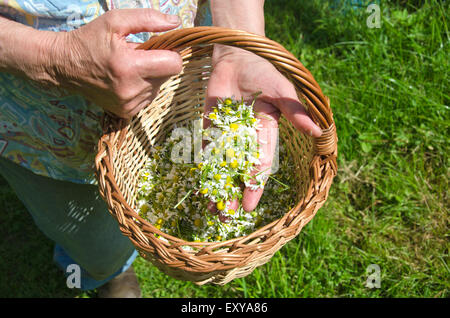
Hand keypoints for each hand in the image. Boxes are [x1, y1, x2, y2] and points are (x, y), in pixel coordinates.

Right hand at [46, 9, 182, 117]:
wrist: (64, 65)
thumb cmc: (90, 40)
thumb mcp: (115, 21)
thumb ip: (148, 19)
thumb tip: (176, 23)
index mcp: (130, 66)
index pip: (174, 64)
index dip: (170, 52)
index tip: (157, 47)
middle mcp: (131, 90)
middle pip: (167, 75)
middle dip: (157, 63)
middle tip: (137, 55)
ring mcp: (129, 104)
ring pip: (158, 87)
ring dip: (150, 76)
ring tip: (128, 67)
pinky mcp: (126, 112)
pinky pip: (148, 98)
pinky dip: (142, 87)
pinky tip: (125, 79)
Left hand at [206, 46, 321, 211]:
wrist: (238, 54)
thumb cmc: (265, 70)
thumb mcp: (283, 90)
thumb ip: (296, 111)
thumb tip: (318, 131)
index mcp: (266, 134)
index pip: (260, 165)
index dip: (254, 185)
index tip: (248, 205)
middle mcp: (247, 139)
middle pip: (239, 171)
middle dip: (233, 192)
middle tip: (225, 216)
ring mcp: (227, 135)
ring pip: (222, 166)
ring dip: (217, 186)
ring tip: (210, 208)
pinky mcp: (211, 127)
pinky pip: (207, 150)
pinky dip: (203, 167)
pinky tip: (200, 185)